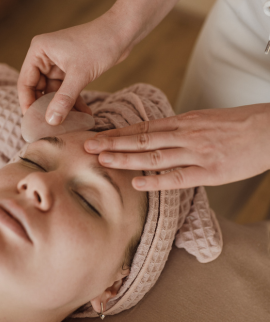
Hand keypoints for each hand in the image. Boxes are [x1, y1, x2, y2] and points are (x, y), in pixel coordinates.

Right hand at [17, 14, 131, 123]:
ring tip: (73, 123)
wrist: (121, 33)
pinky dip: (74, 102)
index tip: (33, 123)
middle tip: (53, 126)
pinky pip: (67, 91)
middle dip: (47, 108)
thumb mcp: (79, 75)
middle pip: (39, 90)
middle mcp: (45, 58)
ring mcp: (58, 65)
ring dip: (64, 108)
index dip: (28, 104)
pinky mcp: (71, 71)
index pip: (26, 83)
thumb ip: (64, 99)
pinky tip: (84, 114)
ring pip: (55, 93)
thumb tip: (51, 121)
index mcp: (39, 52)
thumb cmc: (98, 44)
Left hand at [84, 104, 269, 189]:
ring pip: (154, 156)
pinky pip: (178, 176)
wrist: (269, 129)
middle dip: (113, 143)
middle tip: (88, 147)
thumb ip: (179, 129)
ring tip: (103, 161)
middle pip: (142, 140)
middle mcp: (185, 135)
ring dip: (127, 159)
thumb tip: (157, 137)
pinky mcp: (210, 171)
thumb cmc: (237, 125)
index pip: (143, 128)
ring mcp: (196, 153)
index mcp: (183, 122)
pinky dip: (156, 181)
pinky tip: (137, 183)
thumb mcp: (203, 120)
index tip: (98, 136)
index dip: (118, 133)